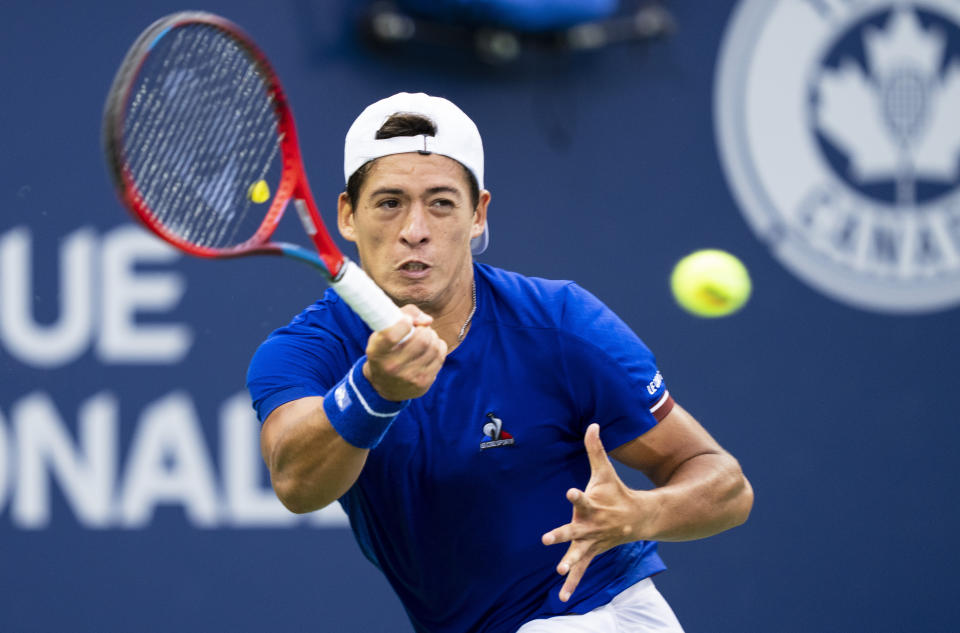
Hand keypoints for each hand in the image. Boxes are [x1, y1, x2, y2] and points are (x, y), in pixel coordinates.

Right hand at [363, 304, 447, 400]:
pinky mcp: (423, 383)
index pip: (391, 335)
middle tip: (420, 329)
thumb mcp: (383, 332)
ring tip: (425, 337)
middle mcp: (392, 367)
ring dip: (432, 337)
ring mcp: (409, 377)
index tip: (406, 321)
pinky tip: (430, 348)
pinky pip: (440, 356)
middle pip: (422, 340)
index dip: (404, 323)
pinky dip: (438, 347)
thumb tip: (428, 320)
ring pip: (434, 347)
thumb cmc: (386, 350)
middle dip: (424, 329)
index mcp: (377, 351)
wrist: (384, 385)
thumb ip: (404, 315)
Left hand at [541, 423, 648, 601]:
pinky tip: (562, 597)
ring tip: (560, 570)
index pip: (583, 497)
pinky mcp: (591, 553)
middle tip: (548, 538)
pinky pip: (581, 570)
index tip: (570, 491)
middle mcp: (592, 525)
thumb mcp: (605, 471)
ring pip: (579, 553)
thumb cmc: (616, 491)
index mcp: (593, 504)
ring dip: (570, 562)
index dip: (576, 495)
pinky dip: (573, 584)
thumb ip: (595, 449)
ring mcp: (592, 541)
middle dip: (562, 534)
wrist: (638, 518)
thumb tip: (591, 423)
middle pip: (575, 529)